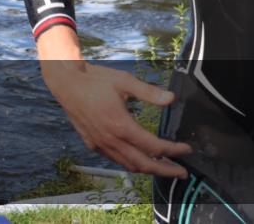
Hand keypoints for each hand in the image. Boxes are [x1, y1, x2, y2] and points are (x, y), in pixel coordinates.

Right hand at [40, 53, 190, 178]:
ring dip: (148, 169)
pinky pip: (115, 160)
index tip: (187, 149)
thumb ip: (149, 92)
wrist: (66, 83)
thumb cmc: (94, 80)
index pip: (154, 147)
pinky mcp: (92, 143)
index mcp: (121, 126)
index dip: (173, 150)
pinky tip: (137, 158)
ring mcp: (100, 144)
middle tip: (182, 173)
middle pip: (144, 164)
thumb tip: (171, 99)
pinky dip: (131, 163)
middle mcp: (110, 140)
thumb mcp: (124, 81)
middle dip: (166, 171)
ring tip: (163, 168)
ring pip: (129, 165)